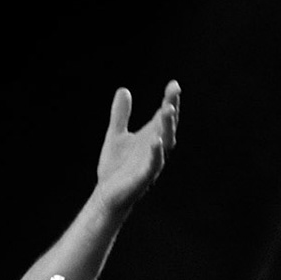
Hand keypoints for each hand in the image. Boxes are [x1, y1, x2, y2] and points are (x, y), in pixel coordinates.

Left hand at [95, 80, 180, 212]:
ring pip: (165, 142)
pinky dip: (156, 153)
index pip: (163, 115)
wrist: (106, 195)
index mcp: (151, 136)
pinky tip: (157, 140)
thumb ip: (120, 115)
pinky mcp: (144, 177)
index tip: (174, 84)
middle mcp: (156, 148)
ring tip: (168, 109)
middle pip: (167, 126)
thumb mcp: (116, 135)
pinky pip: (154, 164)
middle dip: (171, 109)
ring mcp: (152, 162)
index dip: (170, 100)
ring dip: (167, 126)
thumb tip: (124, 89)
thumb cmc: (115, 167)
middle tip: (174, 92)